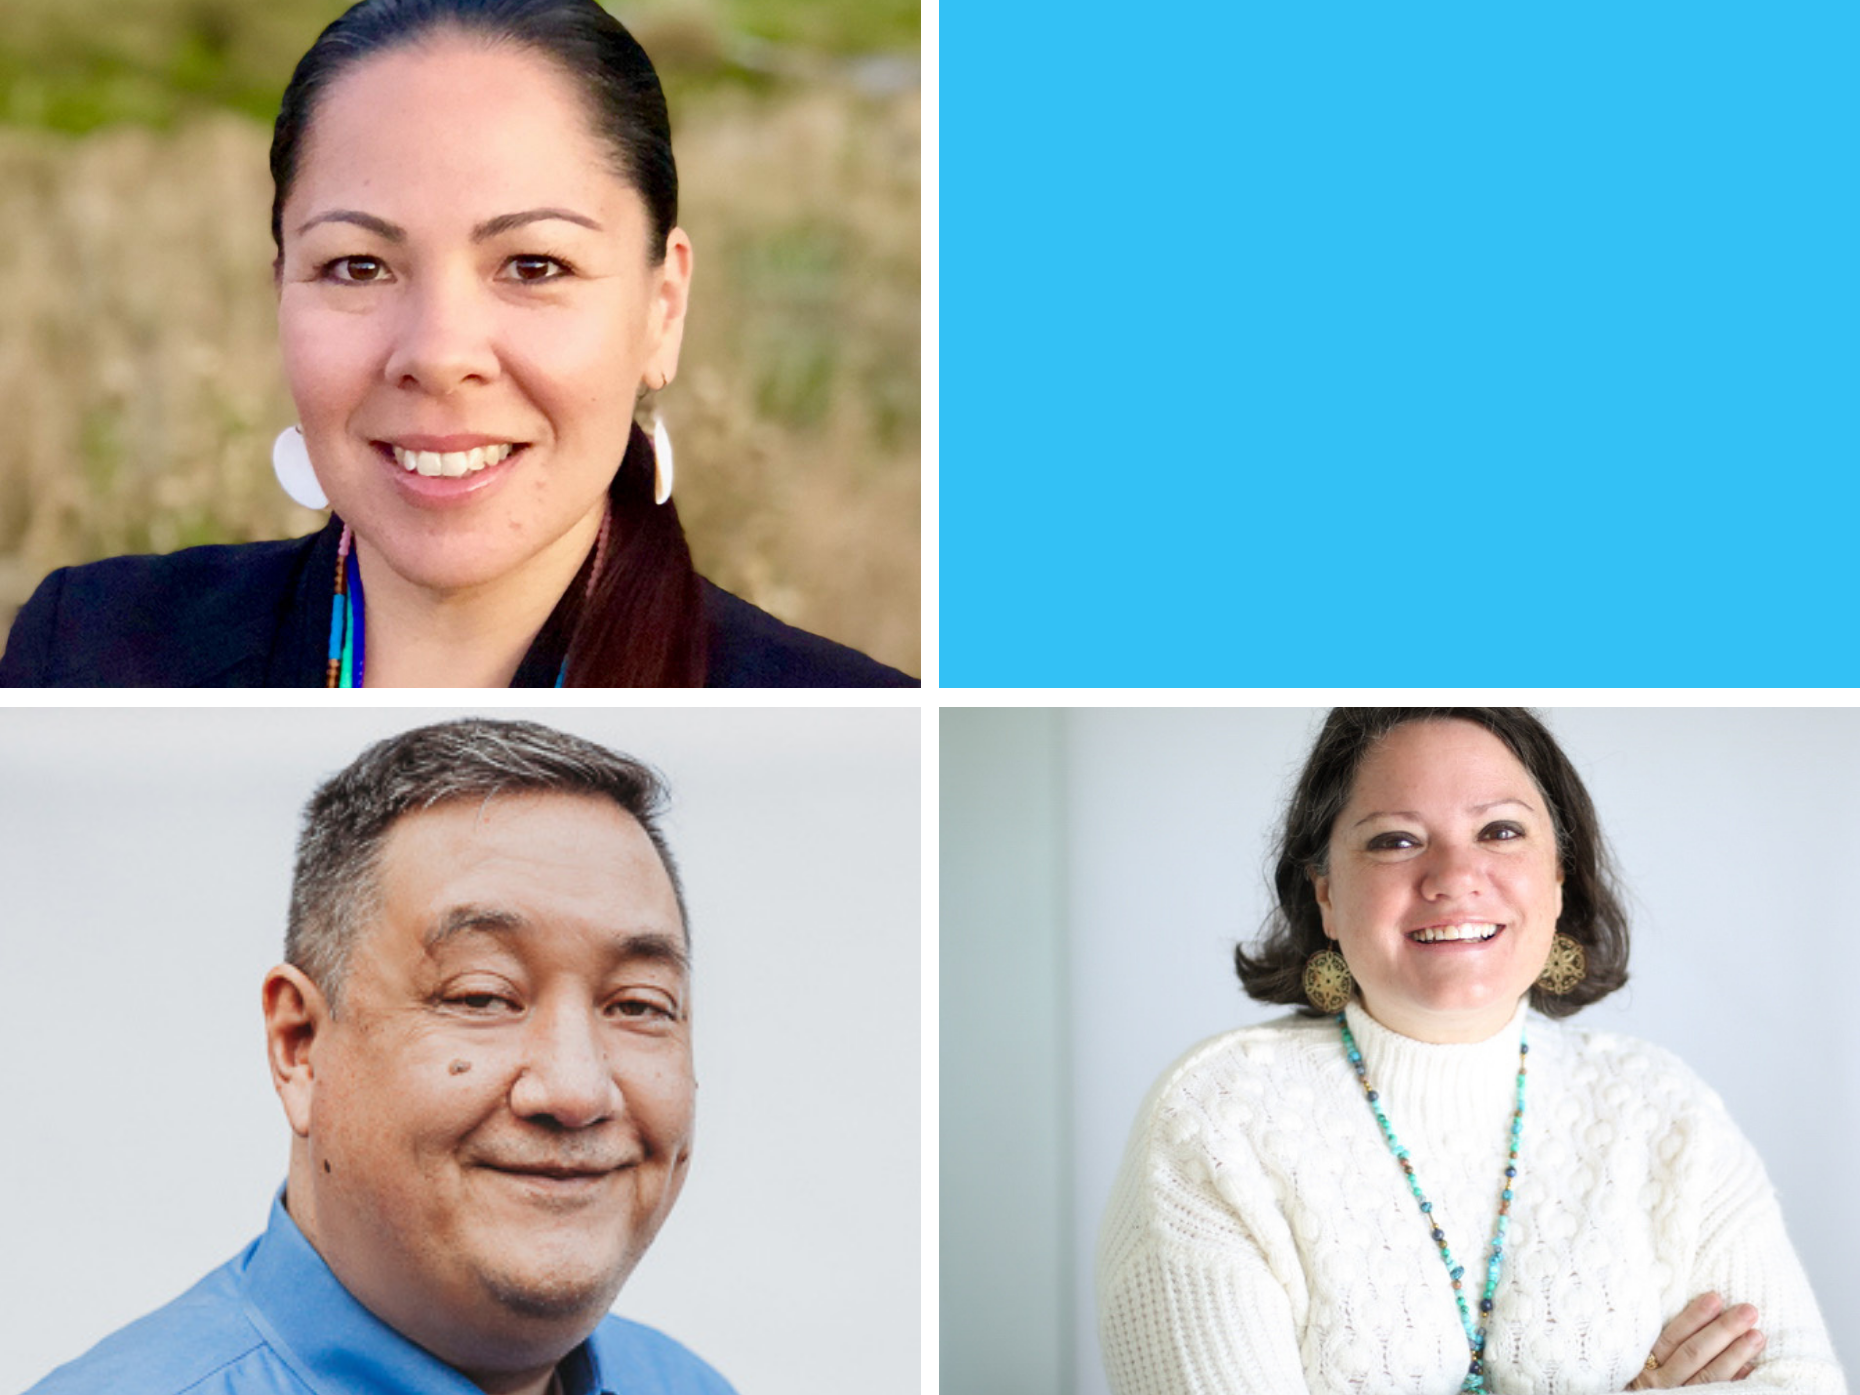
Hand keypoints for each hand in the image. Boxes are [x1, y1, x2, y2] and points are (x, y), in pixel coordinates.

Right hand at [1629, 1292, 1763, 1387]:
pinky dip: (1736, 1382)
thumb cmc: (1642, 1386)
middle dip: (1722, 1331)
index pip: (1672, 1338)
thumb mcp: (1637, 1366)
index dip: (1694, 1318)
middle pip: (1693, 1355)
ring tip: (1757, 1335)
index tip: (1716, 1298)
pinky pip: (1720, 1394)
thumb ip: (1658, 1348)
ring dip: (1736, 1354)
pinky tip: (1753, 1369)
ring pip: (1709, 1376)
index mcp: (1642, 1368)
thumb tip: (1702, 1313)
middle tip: (1749, 1311)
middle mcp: (1659, 1387)